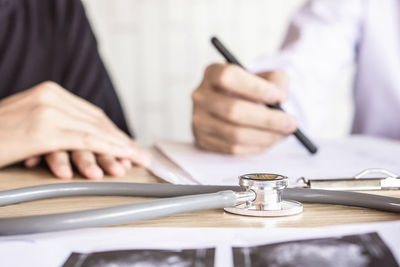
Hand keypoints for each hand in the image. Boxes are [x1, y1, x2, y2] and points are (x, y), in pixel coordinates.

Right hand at [0, 81, 149, 173]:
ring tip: (136, 159)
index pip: (91, 114)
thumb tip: (85, 140)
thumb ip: (58, 125)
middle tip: (140, 154)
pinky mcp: (42, 128)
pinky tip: (120, 158)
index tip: (129, 145)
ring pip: (95, 130)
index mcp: (51, 93)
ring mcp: (47, 109)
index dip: (114, 131)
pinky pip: (83, 140)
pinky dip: (106, 149)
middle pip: (97, 121)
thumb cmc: (0, 134)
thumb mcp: (32, 123)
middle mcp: (52, 96)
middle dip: (121, 140)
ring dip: (119, 147)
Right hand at [192, 64, 296, 153]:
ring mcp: (199, 120)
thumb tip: (280, 100)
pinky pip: (232, 148)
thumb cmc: (252, 91)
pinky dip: (255, 146)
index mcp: (213, 72)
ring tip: (284, 133)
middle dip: (267, 119)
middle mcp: (200, 95)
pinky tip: (269, 140)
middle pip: (233, 110)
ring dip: (265, 136)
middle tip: (291, 122)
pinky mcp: (203, 140)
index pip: (228, 77)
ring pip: (234, 134)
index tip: (280, 97)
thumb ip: (276, 82)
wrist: (234, 107)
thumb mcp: (266, 78)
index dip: (255, 88)